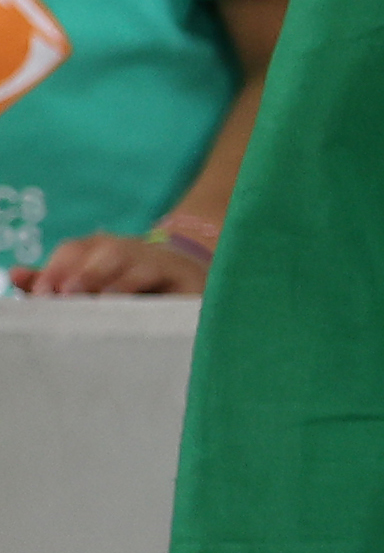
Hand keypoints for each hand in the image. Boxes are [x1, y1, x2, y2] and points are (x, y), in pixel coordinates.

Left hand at [16, 230, 210, 297]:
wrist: (198, 288)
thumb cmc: (136, 292)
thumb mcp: (93, 287)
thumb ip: (55, 282)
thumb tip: (15, 276)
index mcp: (103, 248)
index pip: (74, 250)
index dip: (56, 268)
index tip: (41, 293)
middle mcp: (129, 248)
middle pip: (99, 251)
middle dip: (76, 272)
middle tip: (58, 297)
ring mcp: (156, 259)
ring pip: (124, 259)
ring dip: (101, 277)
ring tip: (83, 298)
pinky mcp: (183, 276)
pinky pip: (155, 277)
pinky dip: (135, 288)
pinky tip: (121, 304)